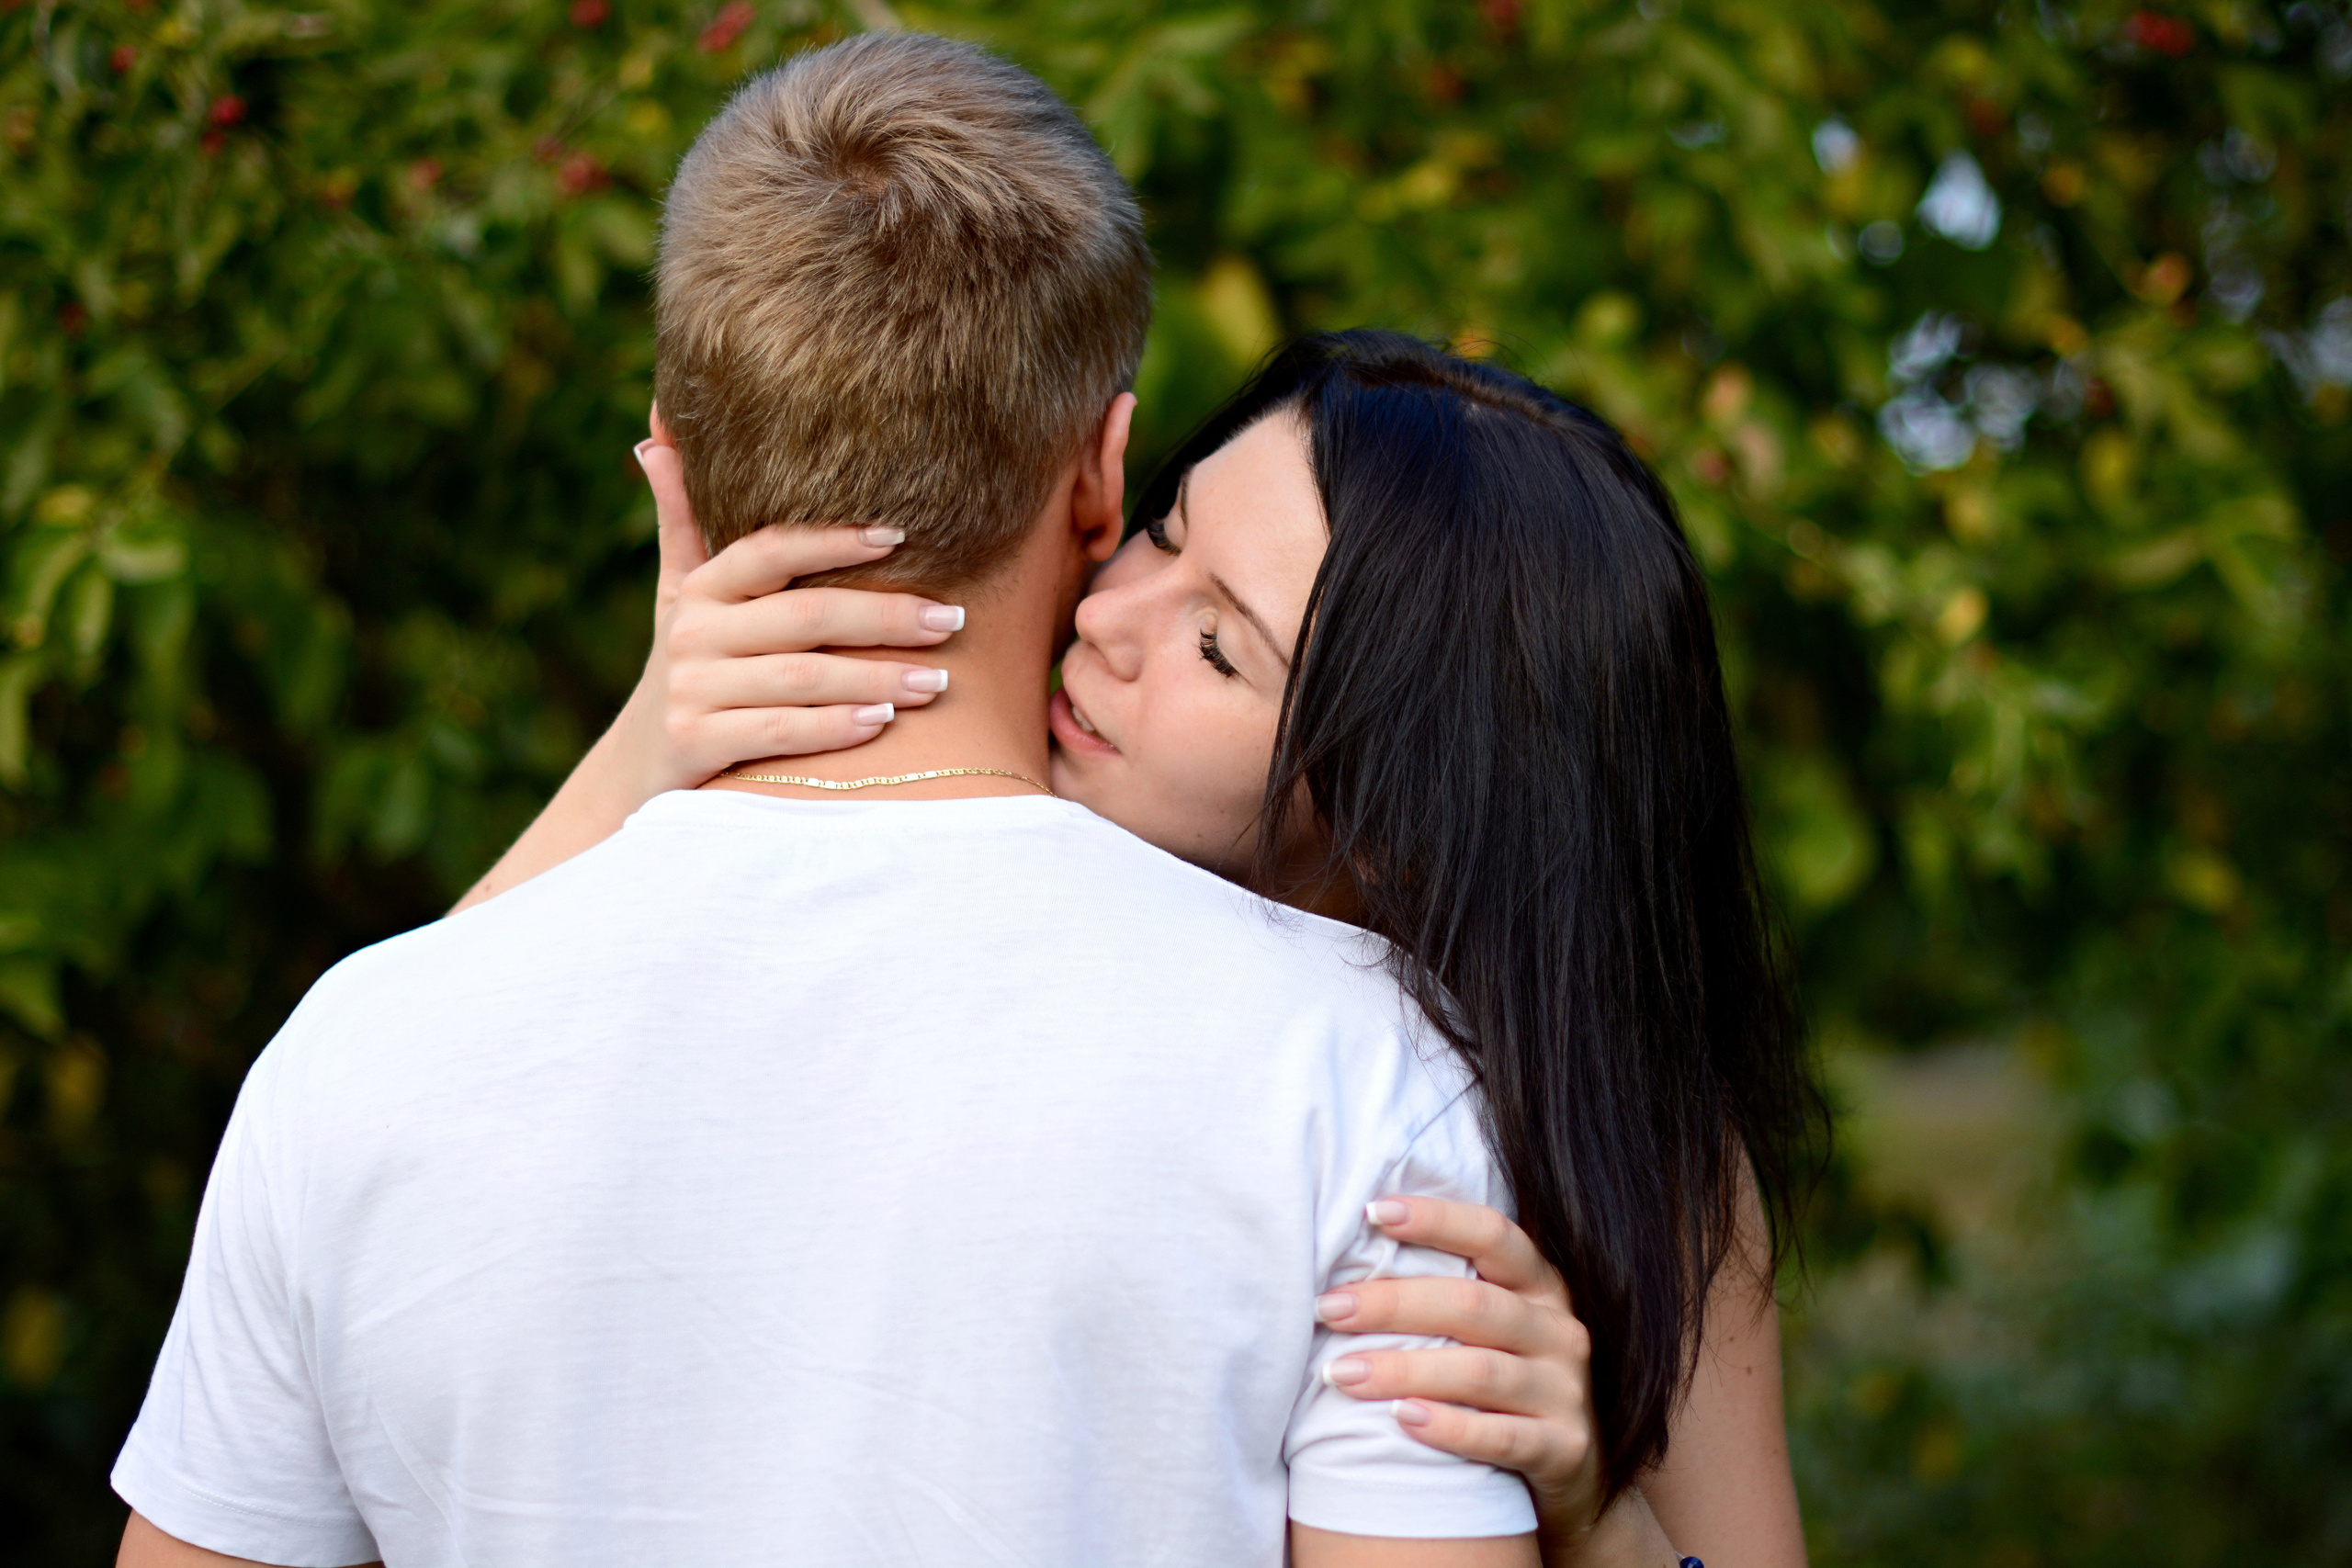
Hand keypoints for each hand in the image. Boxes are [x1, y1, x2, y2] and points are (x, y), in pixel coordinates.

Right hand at [624, 424, 966, 795]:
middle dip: (885, 616)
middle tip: (953, 620)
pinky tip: (881, 724)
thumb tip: (654, 440)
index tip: (900, 535)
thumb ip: (684, 524)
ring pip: (801, 677)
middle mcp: (693, 633)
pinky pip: (779, 731)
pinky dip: (833, 727)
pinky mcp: (694, 744)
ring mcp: (691, 689)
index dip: (833, 539)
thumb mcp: (679, 597)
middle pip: (804, 615)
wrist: (639, 770)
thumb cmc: (692, 670)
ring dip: (876, 677)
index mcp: (702, 588)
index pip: (772, 548)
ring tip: (937, 681)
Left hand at [1314, 1198, 1610, 1552]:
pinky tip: (1401, 1418)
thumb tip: (1346, 1269)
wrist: (1574, 1473)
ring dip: (1404, 1369)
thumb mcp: (1490, 1332)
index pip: (1493, 1234)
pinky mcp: (1566, 1449)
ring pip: (1480, 1371)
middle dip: (1393, 1303)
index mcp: (1540, 1285)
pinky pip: (1504, 1436)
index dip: (1436, 1219)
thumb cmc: (1502, 1387)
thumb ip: (1443, 1296)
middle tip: (1328, 1308)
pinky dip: (1449, 1427)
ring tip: (1341, 1372)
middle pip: (1473, 1304)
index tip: (1373, 1211)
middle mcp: (1559, 1330)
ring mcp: (1566, 1391)